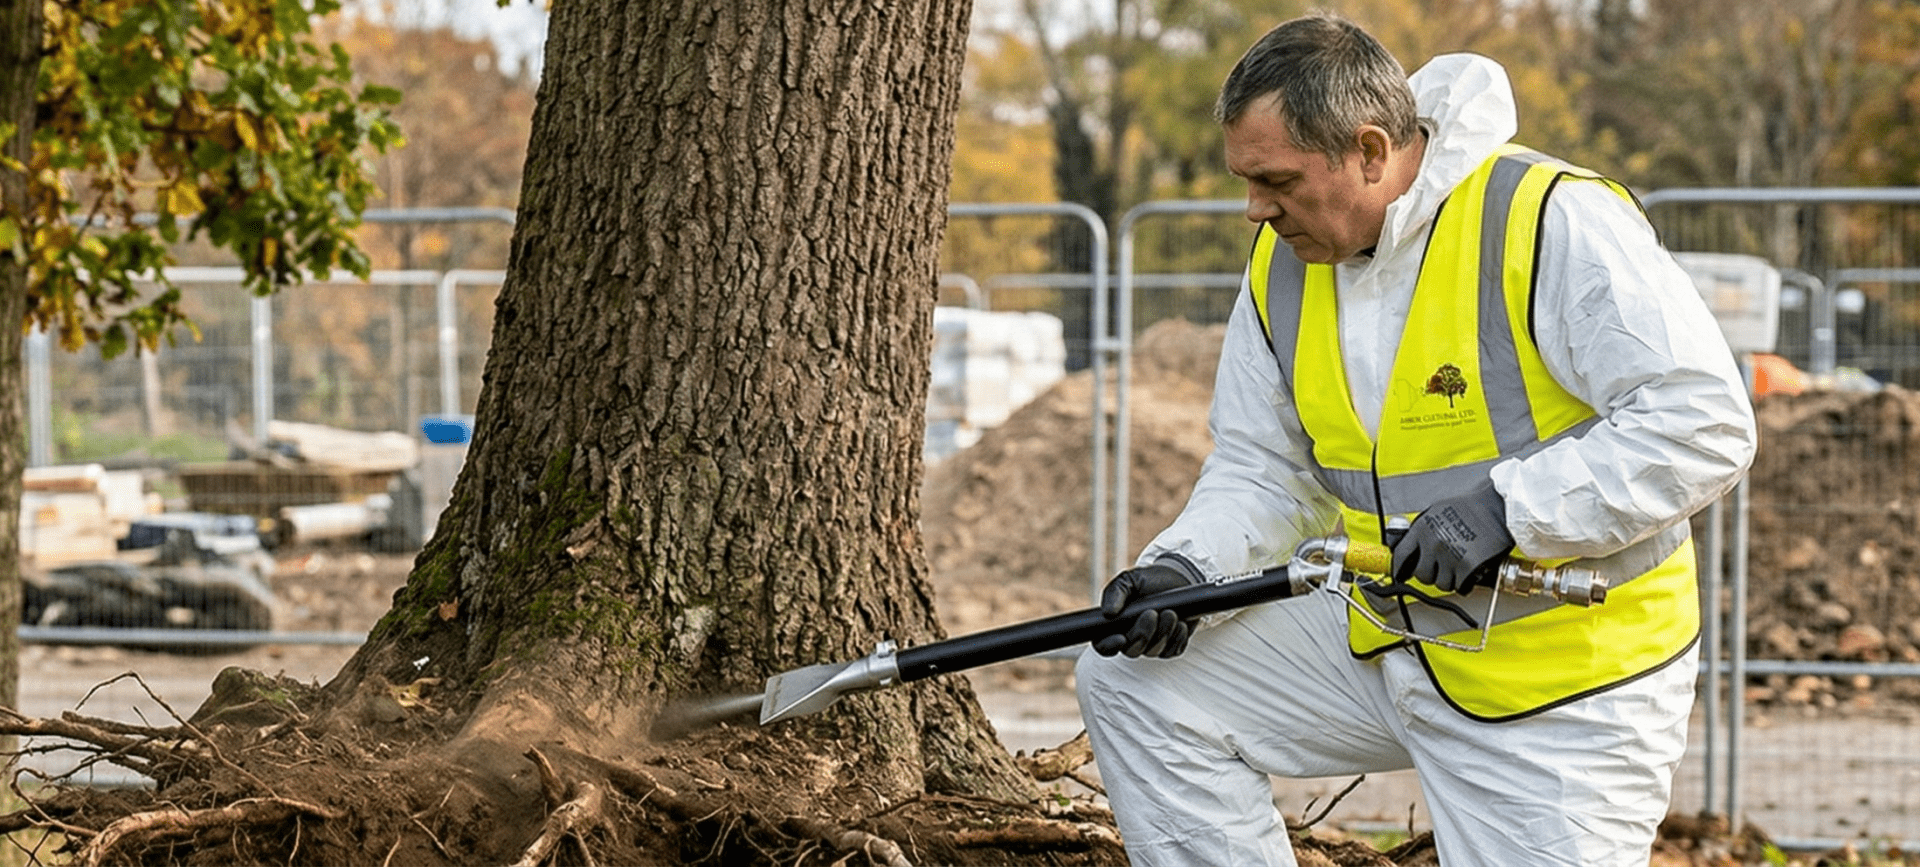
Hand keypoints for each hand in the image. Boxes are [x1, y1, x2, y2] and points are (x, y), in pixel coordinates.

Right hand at [1093, 564, 1194, 657]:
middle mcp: (1131, 638)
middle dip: (1142, 634)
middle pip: (1131, 650)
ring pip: (1153, 652)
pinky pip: (1171, 651)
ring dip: (1163, 633)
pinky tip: (1181, 623)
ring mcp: (1151, 644)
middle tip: (1152, 613)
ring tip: (1170, 613)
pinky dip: (1177, 638)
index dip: (1109, 647)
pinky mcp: (1170, 646)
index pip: (1103, 646)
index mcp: (1114, 625)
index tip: (1121, 638)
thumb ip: (1115, 593)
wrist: (1177, 578)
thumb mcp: (1128, 580)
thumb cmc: (1148, 580)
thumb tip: (1108, 612)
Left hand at [1390, 482, 1514, 592]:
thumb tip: (1408, 547)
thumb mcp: (1437, 512)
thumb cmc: (1471, 507)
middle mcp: (1433, 543)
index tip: (1402, 574)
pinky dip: (1464, 583)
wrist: (1498, 508)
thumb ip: (1422, 530)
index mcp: (1422, 528)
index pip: (1400, 556)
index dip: (1400, 568)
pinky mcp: (1467, 567)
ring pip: (1441, 584)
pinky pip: (1459, 586)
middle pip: (1421, 575)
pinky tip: (1469, 572)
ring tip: (1459, 565)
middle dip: (1431, 574)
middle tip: (1441, 567)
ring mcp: (1450, 556)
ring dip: (1449, 579)